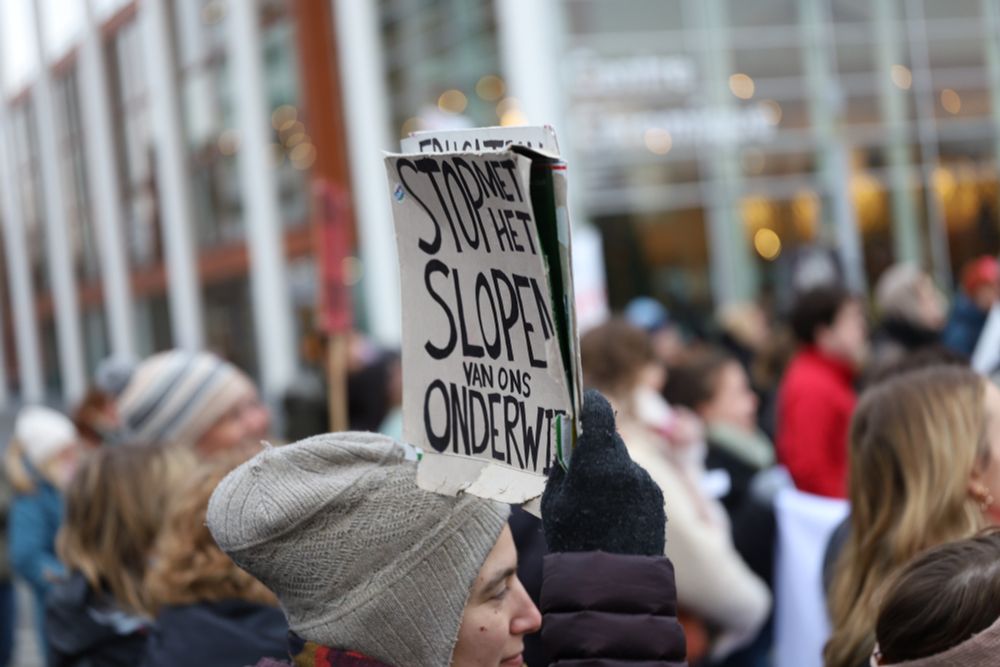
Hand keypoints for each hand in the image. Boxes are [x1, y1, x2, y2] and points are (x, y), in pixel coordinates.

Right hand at [541, 389, 665, 555]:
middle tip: (579, 462)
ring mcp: (646, 483)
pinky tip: (612, 513)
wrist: (613, 583)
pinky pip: (637, 482)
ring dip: (610, 470)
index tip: (582, 403)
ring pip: (624, 462)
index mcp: (598, 461)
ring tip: (595, 500)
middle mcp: (627, 466)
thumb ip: (563, 466)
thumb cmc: (574, 541)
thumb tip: (568, 445)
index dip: (590, 403)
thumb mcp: (553, 501)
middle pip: (610, 439)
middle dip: (595, 446)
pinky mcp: (657, 498)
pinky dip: (624, 489)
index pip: (599, 412)